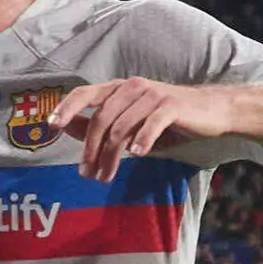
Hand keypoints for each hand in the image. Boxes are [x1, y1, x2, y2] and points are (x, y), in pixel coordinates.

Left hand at [48, 76, 230, 180]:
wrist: (212, 112)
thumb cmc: (167, 121)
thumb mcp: (130, 124)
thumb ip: (99, 124)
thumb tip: (68, 128)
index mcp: (119, 89)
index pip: (85, 93)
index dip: (66, 108)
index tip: (51, 126)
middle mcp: (132, 87)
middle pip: (100, 119)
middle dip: (90, 150)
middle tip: (87, 174)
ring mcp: (152, 94)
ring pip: (121, 128)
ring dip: (110, 157)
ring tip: (106, 176)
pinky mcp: (171, 105)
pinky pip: (150, 125)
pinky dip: (141, 141)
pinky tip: (137, 156)